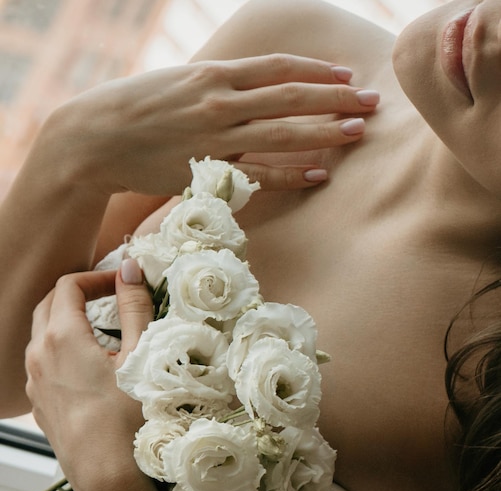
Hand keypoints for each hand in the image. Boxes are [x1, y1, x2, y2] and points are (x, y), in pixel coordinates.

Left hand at [25, 260, 152, 490]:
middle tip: (110, 298)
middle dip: (77, 295)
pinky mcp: (39, 406)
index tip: (123, 283)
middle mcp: (37, 356)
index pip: (69, 286)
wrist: (108, 477)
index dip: (97, 277)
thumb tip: (130, 267)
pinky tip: (90, 369)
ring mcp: (34, 384)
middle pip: (48, 306)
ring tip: (102, 332)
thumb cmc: (129, 415)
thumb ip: (134, 305)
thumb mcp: (141, 354)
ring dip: (68, 323)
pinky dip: (62, 352)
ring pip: (42, 337)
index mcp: (60, 337)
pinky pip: (43, 366)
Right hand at [47, 54, 377, 195]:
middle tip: (372, 101)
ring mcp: (216, 139)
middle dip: (336, 99)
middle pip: (291, 98)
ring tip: (359, 132)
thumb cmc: (136, 106)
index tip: (346, 76)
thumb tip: (254, 84)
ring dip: (325, 133)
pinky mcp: (208, 172)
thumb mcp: (180, 80)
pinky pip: (260, 174)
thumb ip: (220, 82)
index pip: (279, 68)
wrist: (95, 137)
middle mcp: (220, 103)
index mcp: (214, 75)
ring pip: (283, 134)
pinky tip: (321, 173)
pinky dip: (293, 174)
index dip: (317, 71)